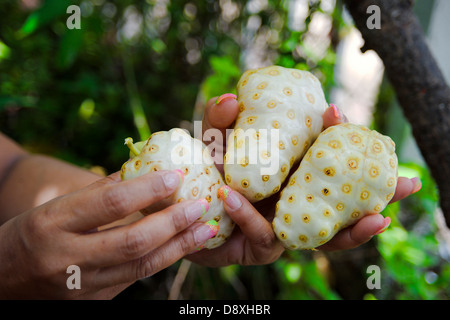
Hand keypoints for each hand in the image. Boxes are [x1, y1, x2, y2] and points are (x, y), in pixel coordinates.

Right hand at [0, 170, 216, 298]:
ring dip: (179, 246)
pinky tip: (183, 245)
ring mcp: (80, 286)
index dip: (148, 188)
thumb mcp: (54, 207)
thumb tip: (144, 172)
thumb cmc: (30, 234)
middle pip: (133, 241)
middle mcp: (65, 259)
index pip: (110, 203)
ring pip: (141, 266)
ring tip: (206, 228)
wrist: (2, 282)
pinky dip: (163, 259)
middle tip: (202, 204)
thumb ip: (99, 192)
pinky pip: (136, 278)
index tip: (177, 175)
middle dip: (174, 222)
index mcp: (51, 224)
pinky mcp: (93, 302)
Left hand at [190, 95, 420, 266]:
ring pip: (324, 231)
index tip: (336, 114)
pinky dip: (254, 218)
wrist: (179, 214)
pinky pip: (264, 235)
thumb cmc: (202, 176)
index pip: (325, 157)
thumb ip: (219, 123)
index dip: (338, 139)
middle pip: (343, 198)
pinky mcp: (260, 247)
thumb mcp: (212, 145)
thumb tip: (233, 97)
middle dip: (378, 191)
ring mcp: (282, 225)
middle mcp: (294, 200)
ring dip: (353, 228)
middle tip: (409, 181)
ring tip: (377, 217)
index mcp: (291, 173)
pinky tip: (238, 198)